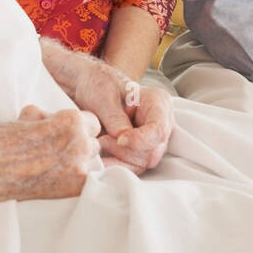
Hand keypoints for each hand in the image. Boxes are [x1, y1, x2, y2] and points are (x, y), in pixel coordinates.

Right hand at [0, 105, 101, 207]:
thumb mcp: (29, 115)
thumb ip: (51, 119)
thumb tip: (60, 122)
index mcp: (71, 121)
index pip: (92, 123)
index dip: (77, 129)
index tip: (64, 136)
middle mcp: (79, 144)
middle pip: (93, 145)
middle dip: (78, 147)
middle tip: (54, 153)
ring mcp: (77, 169)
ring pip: (89, 165)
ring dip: (76, 166)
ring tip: (50, 168)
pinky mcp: (70, 190)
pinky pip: (83, 185)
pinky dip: (71, 183)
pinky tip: (51, 181)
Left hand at [71, 59, 173, 174]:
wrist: (90, 88)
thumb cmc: (100, 85)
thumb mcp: (103, 96)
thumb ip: (114, 117)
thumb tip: (122, 138)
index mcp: (158, 102)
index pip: (159, 130)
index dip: (140, 140)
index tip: (119, 139)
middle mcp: (161, 122)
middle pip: (153, 151)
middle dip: (125, 150)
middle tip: (102, 139)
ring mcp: (152, 139)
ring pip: (143, 162)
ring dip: (119, 158)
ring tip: (100, 142)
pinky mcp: (141, 151)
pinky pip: (134, 167)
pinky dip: (116, 165)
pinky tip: (102, 158)